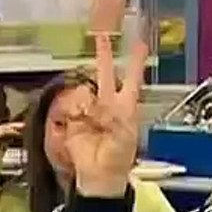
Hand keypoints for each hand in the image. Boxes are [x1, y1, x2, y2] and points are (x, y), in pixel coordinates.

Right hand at [66, 34, 148, 197]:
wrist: (99, 177)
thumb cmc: (117, 160)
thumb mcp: (124, 138)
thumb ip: (116, 119)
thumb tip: (102, 106)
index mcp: (126, 108)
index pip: (132, 79)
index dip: (135, 62)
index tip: (139, 44)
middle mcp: (108, 105)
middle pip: (105, 73)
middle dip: (104, 55)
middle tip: (102, 35)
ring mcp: (89, 111)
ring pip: (85, 91)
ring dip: (88, 103)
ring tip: (93, 121)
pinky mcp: (73, 120)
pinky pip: (71, 107)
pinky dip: (75, 114)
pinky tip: (80, 124)